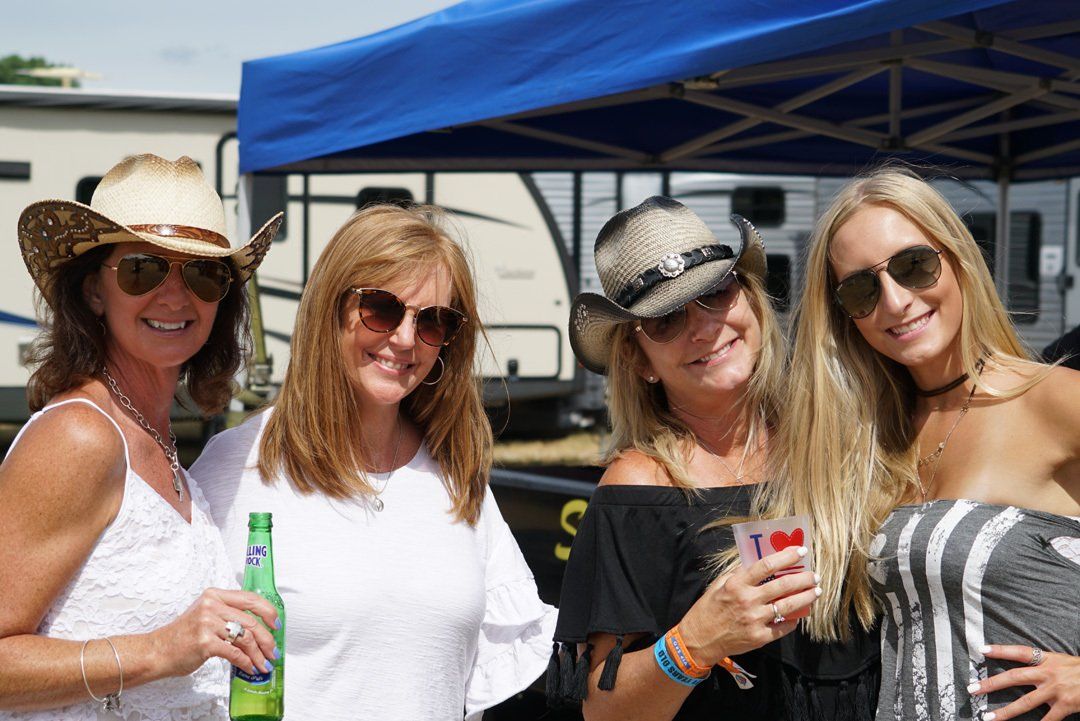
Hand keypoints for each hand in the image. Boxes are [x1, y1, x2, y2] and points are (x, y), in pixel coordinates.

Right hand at [152, 588, 280, 677]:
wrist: (157, 651)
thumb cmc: (183, 636)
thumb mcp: (206, 615)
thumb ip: (228, 615)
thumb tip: (257, 628)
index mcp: (214, 595)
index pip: (250, 598)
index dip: (268, 611)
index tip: (276, 624)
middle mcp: (212, 606)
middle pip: (251, 621)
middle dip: (267, 639)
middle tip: (273, 650)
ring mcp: (208, 623)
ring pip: (245, 638)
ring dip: (258, 654)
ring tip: (263, 663)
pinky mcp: (205, 642)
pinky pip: (234, 653)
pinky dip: (245, 662)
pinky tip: (249, 667)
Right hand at [679, 546, 819, 666]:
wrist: (699, 639)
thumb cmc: (708, 609)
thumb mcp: (718, 585)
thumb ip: (738, 573)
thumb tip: (758, 562)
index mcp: (736, 584)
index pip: (766, 565)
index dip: (786, 557)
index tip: (800, 551)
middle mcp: (747, 601)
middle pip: (782, 585)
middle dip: (803, 578)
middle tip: (814, 575)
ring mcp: (755, 620)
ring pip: (788, 606)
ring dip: (806, 598)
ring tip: (815, 591)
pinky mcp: (760, 637)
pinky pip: (783, 627)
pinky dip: (794, 620)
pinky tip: (800, 614)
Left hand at [968, 644, 1079, 720]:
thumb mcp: (1063, 661)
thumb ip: (1045, 664)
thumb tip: (1025, 666)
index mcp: (1047, 659)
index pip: (1019, 652)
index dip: (1001, 650)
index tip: (981, 649)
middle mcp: (1048, 673)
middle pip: (1014, 677)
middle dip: (992, 683)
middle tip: (972, 689)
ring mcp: (1056, 690)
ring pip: (1026, 703)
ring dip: (1006, 712)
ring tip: (988, 718)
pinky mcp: (1066, 706)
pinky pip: (1048, 720)